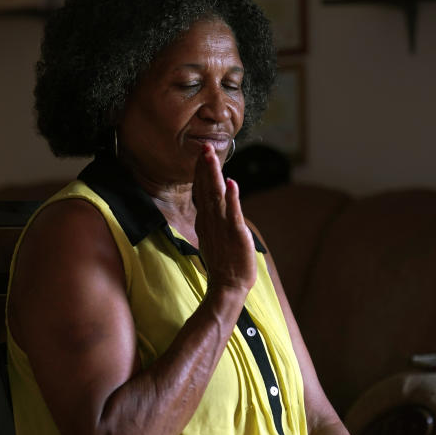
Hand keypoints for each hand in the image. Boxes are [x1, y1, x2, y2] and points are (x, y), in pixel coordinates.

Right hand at [193, 143, 256, 296]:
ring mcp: (222, 227)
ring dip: (213, 176)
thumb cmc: (224, 264)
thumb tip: (215, 210)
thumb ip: (212, 221)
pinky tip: (231, 183)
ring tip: (210, 157)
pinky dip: (231, 197)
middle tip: (203, 147)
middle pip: (206, 190)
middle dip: (205, 168)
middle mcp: (211, 221)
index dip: (200, 173)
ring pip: (216, 196)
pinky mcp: (235, 234)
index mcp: (206, 221)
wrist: (227, 287)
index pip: (201, 192)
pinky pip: (232, 213)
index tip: (200, 155)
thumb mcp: (214, 238)